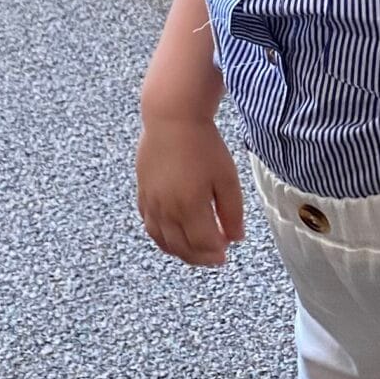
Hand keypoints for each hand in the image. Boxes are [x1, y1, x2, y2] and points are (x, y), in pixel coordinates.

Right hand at [137, 113, 244, 266]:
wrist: (172, 120)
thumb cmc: (203, 145)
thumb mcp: (227, 178)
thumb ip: (232, 212)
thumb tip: (236, 238)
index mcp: (190, 206)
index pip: (203, 244)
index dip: (216, 253)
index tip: (227, 251)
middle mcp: (167, 210)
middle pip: (182, 247)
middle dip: (200, 257)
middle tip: (215, 258)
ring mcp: (152, 204)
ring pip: (164, 241)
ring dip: (181, 252)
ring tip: (197, 251)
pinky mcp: (143, 195)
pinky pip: (150, 227)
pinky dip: (163, 239)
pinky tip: (175, 237)